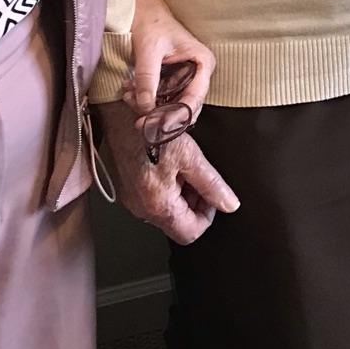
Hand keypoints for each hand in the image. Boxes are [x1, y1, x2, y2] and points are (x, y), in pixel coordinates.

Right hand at [92, 100, 238, 243]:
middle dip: (195, 201)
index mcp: (158, 206)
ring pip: (166, 209)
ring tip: (184, 164)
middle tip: (199, 175)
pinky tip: (169, 162)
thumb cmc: (150, 132)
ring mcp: (132, 199)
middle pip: (178, 221)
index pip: (190, 233)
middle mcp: (142, 208)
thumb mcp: (190, 157)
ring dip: (181, 192)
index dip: (207, 216)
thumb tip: (229, 203)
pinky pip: (153, 197)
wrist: (120, 115)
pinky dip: (166, 186)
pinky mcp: (127, 188)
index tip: (212, 197)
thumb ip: (211, 184)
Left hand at [125, 0, 215, 119]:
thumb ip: (147, 79)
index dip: (176, 114)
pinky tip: (130, 93)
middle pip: (185, 106)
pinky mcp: (173, 80)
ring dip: (151, 107)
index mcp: (202, 63)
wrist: (142, 10)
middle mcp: (199, 73)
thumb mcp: (149, 51)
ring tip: (129, 98)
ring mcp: (187, 78)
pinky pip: (163, 98)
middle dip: (161, 114)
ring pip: (173, 105)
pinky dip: (147, 99)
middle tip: (140, 122)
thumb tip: (145, 107)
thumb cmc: (151, 23)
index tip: (157, 124)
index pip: (194, 98)